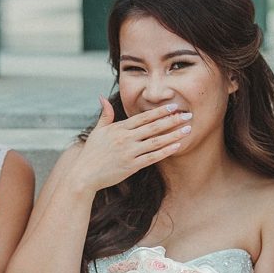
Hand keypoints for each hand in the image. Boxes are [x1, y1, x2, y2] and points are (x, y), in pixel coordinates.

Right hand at [71, 97, 191, 193]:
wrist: (84, 174)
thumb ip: (105, 115)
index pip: (143, 117)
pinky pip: (153, 157)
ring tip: (188, 129)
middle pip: (153, 127)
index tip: (173, 106)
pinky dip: (166, 151)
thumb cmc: (91, 153)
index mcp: (119, 128)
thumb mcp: (97, 131)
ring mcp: (129, 153)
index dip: (159, 111)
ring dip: (174, 135)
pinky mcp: (132, 166)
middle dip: (172, 120)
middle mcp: (126, 139)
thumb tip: (102, 98)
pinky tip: (177, 146)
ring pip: (156, 141)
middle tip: (188, 115)